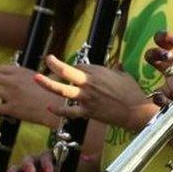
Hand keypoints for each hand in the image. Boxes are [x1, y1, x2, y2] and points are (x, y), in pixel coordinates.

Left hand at [0, 64, 61, 128]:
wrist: (57, 108)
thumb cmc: (55, 93)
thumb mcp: (49, 77)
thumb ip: (44, 71)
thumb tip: (50, 61)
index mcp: (22, 72)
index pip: (2, 68)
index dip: (1, 73)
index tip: (3, 77)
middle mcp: (14, 82)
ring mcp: (10, 95)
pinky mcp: (10, 108)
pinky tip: (0, 109)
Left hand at [35, 55, 153, 129]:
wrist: (135, 111)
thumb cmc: (132, 92)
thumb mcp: (125, 76)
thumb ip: (117, 69)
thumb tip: (117, 65)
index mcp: (98, 72)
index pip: (79, 65)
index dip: (74, 66)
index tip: (72, 69)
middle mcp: (89, 83)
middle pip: (67, 71)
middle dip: (55, 64)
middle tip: (48, 59)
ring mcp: (86, 98)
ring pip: (63, 90)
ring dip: (48, 84)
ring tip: (37, 78)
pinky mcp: (87, 112)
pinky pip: (69, 111)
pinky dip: (58, 110)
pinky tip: (49, 107)